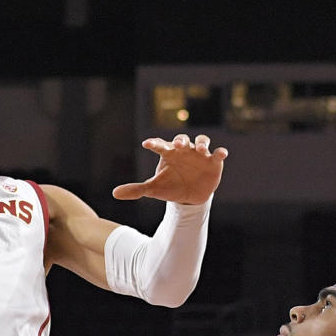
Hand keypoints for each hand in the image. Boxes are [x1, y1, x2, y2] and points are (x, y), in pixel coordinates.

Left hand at [112, 134, 226, 203]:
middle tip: (179, 145)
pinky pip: (218, 154)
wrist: (190, 196)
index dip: (154, 143)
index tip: (147, 144)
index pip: (160, 145)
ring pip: (202, 141)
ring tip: (200, 149)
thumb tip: (115, 193)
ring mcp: (199, 154)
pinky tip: (220, 154)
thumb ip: (136, 189)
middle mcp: (184, 150)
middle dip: (181, 140)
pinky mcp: (213, 161)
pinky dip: (220, 152)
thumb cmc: (170, 187)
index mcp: (169, 154)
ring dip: (201, 143)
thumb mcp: (153, 189)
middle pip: (182, 139)